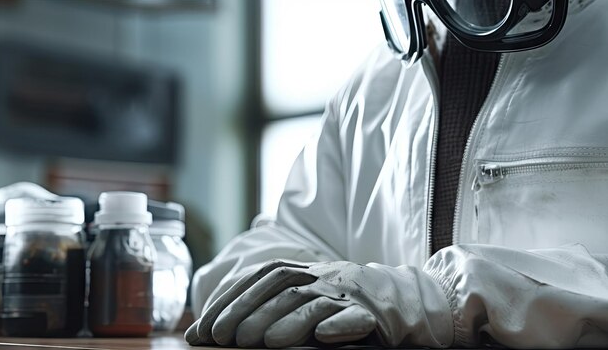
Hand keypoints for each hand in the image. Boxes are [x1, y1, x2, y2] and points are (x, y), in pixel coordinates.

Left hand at [185, 260, 452, 347]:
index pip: (259, 276)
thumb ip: (265, 310)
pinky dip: (339, 324)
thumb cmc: (345, 305)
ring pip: (314, 301)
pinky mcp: (376, 311)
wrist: (407, 298)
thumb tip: (208, 331)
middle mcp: (324, 275)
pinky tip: (323, 337)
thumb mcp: (305, 302)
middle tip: (224, 339)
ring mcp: (350, 292)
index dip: (229, 299)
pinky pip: (358, 316)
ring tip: (263, 344)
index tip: (204, 327)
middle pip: (281, 286)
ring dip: (286, 321)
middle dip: (248, 311)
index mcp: (304, 270)